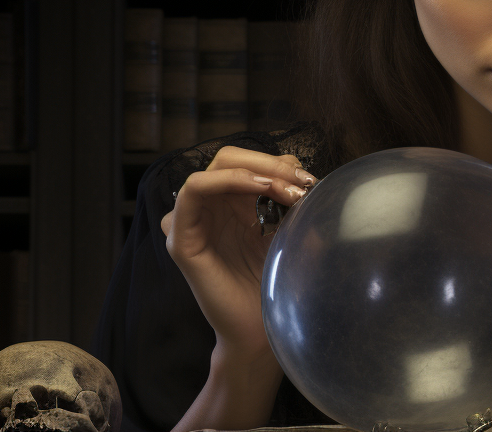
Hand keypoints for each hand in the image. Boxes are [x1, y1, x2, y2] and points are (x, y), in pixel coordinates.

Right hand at [161, 145, 316, 361]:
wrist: (266, 332)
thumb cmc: (277, 285)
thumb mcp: (289, 232)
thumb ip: (289, 199)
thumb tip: (299, 170)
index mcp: (234, 207)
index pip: (248, 163)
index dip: (279, 163)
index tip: (310, 183)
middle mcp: (211, 211)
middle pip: (228, 159)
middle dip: (267, 163)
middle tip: (299, 183)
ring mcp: (192, 225)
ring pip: (211, 170)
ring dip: (251, 171)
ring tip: (282, 189)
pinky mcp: (182, 241)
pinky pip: (192, 192)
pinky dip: (224, 180)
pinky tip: (259, 187)